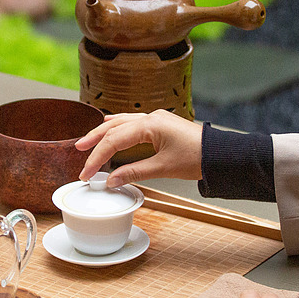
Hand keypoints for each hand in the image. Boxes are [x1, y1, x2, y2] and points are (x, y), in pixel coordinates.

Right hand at [74, 110, 202, 185]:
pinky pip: (133, 123)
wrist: (220, 154)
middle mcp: (150, 117)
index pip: (114, 140)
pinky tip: (112, 130)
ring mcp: (156, 119)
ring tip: (88, 141)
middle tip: (78, 150)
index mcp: (149, 125)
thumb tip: (111, 180)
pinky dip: (118, 129)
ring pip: (122, 122)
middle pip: (114, 126)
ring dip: (104, 132)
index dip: (97, 157)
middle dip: (95, 139)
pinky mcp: (160, 124)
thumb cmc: (196, 158)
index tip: (87, 173)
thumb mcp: (162, 168)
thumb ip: (133, 173)